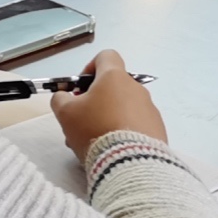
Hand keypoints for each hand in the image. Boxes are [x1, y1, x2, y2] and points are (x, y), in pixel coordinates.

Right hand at [50, 50, 168, 149]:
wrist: (129, 161)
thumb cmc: (94, 129)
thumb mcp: (66, 113)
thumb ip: (61, 99)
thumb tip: (64, 96)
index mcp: (115, 77)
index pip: (106, 56)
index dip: (90, 67)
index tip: (80, 88)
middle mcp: (136, 88)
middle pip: (112, 88)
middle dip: (94, 102)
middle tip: (80, 122)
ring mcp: (150, 109)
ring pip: (122, 109)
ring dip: (105, 119)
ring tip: (91, 143)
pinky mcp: (157, 129)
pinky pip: (135, 125)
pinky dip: (122, 132)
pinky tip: (111, 150)